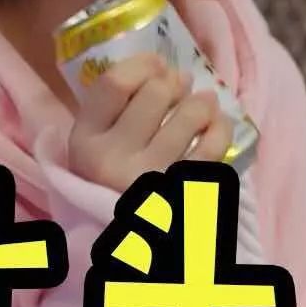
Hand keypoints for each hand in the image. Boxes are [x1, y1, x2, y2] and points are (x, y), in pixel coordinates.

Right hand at [67, 52, 232, 192]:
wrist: (119, 242)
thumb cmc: (105, 182)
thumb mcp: (92, 145)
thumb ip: (110, 108)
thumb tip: (162, 68)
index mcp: (84, 141)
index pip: (114, 84)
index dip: (142, 64)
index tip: (157, 63)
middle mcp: (112, 159)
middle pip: (154, 93)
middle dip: (174, 81)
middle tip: (181, 84)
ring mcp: (148, 178)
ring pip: (188, 116)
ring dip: (202, 102)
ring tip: (204, 102)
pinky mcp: (180, 193)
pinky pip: (212, 149)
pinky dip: (221, 128)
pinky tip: (218, 124)